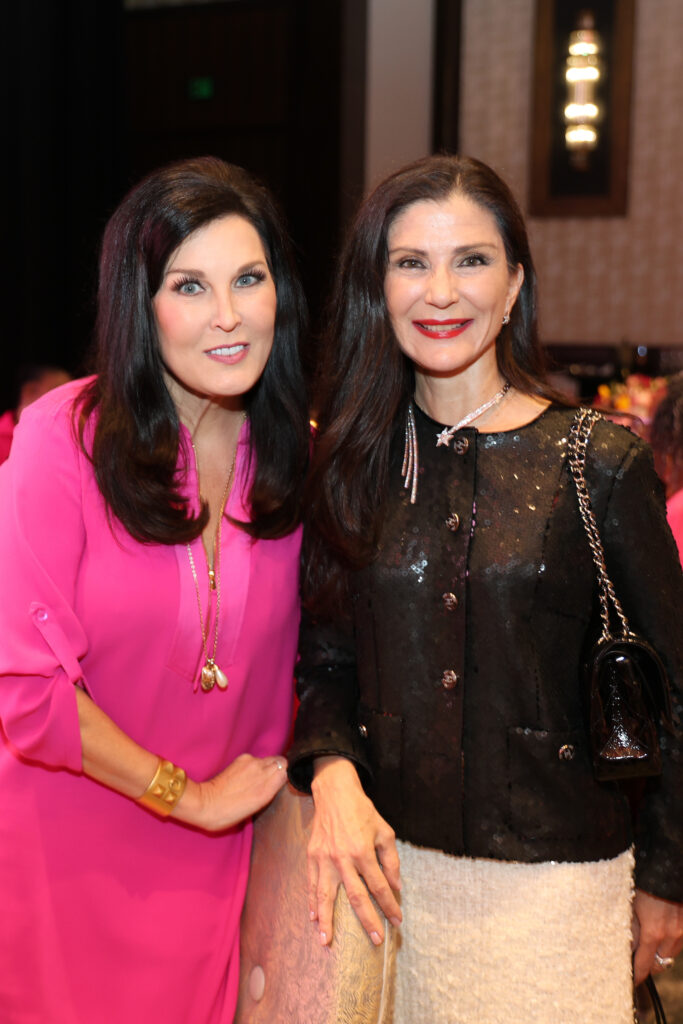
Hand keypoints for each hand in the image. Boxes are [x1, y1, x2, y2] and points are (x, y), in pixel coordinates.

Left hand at [177, 753, 287, 831]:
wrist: (206, 804)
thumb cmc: (229, 814)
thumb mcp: (256, 808)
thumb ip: (269, 791)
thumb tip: (277, 780)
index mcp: (267, 791)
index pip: (287, 772)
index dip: (285, 775)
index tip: (281, 782)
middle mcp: (262, 773)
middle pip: (281, 762)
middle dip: (279, 768)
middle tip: (270, 779)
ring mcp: (252, 763)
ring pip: (269, 759)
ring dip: (267, 766)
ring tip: (256, 778)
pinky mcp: (242, 758)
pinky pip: (256, 758)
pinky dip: (255, 764)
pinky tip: (246, 774)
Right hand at [308, 756, 401, 946]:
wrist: (334, 792)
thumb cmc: (362, 811)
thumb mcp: (384, 830)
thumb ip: (391, 859)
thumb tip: (395, 885)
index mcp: (363, 851)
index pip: (379, 886)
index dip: (389, 905)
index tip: (397, 921)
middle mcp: (343, 858)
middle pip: (356, 897)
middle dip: (367, 920)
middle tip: (375, 940)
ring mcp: (325, 858)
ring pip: (326, 895)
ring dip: (327, 920)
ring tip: (326, 942)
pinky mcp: (312, 856)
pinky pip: (311, 883)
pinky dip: (311, 902)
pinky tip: (313, 918)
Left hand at [632, 888, 682, 984]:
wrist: (669, 867)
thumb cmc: (646, 882)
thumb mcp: (632, 904)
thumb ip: (630, 928)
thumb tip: (627, 947)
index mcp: (654, 931)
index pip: (644, 964)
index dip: (637, 975)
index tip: (632, 980)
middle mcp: (672, 935)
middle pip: (661, 963)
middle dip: (650, 965)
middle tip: (639, 960)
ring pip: (672, 954)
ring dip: (662, 952)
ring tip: (651, 942)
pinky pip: (680, 942)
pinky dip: (672, 941)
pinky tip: (663, 930)